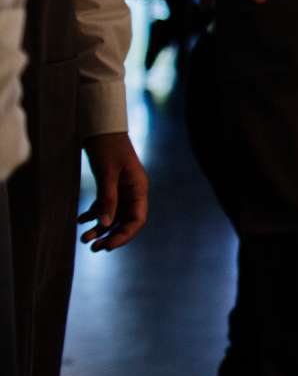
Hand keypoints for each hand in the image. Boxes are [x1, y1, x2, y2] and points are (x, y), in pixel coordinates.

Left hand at [79, 132, 149, 250]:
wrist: (101, 127)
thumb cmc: (107, 147)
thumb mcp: (106, 173)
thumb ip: (107, 198)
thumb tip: (104, 225)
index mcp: (139, 188)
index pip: (137, 219)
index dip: (123, 235)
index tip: (107, 246)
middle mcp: (133, 191)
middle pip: (125, 221)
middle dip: (110, 235)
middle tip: (93, 248)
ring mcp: (122, 189)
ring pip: (113, 215)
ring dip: (100, 228)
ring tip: (83, 239)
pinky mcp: (110, 185)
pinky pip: (104, 205)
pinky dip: (93, 214)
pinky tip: (80, 221)